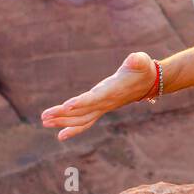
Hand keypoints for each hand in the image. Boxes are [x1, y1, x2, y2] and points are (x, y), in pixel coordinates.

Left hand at [40, 52, 156, 140]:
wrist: (149, 84)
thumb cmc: (143, 70)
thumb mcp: (141, 61)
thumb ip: (137, 60)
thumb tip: (134, 59)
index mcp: (113, 91)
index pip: (95, 98)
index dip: (82, 102)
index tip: (66, 106)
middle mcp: (106, 103)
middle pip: (83, 112)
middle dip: (63, 115)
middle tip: (44, 116)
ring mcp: (103, 107)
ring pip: (81, 119)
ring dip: (63, 121)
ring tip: (44, 121)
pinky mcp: (100, 108)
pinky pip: (86, 121)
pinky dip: (73, 127)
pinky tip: (60, 134)